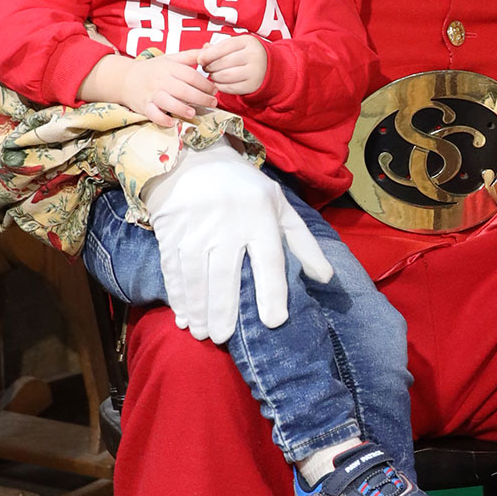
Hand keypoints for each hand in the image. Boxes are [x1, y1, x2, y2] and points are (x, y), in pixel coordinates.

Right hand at [82, 50, 213, 124]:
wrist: (126, 78)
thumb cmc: (153, 69)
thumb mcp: (171, 58)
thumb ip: (190, 55)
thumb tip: (209, 49)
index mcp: (169, 67)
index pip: (191, 75)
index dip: (205, 83)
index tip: (215, 90)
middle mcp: (161, 80)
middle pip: (183, 90)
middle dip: (201, 98)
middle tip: (212, 103)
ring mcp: (152, 94)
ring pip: (168, 102)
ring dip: (182, 108)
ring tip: (193, 113)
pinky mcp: (144, 106)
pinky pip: (153, 114)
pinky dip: (162, 119)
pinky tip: (172, 122)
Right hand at [143, 143, 333, 342]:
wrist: (192, 156)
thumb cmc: (243, 187)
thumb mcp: (279, 205)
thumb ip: (303, 242)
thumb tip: (325, 277)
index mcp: (260, 218)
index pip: (269, 261)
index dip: (272, 292)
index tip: (274, 321)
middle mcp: (228, 224)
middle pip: (226, 276)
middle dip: (224, 312)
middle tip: (223, 339)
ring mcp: (196, 228)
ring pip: (196, 277)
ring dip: (198, 309)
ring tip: (202, 333)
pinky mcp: (171, 230)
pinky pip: (174, 269)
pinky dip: (177, 295)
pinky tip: (182, 315)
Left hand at [196, 30, 268, 96]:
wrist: (268, 67)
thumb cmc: (247, 53)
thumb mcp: (236, 45)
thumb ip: (219, 47)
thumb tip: (202, 52)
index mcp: (248, 42)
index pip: (223, 48)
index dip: (208, 54)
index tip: (199, 59)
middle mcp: (253, 56)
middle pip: (222, 63)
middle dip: (209, 66)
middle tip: (205, 68)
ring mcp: (254, 72)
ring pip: (224, 76)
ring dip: (213, 76)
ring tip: (212, 74)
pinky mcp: (252, 85)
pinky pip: (229, 88)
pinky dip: (220, 86)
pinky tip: (219, 82)